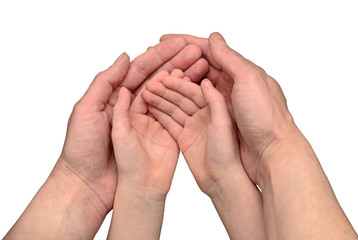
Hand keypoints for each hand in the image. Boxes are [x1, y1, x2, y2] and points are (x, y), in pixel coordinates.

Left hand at [54, 36, 208, 216]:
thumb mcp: (86, 110)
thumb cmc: (82, 149)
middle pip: (159, 80)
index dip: (159, 56)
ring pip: (170, 96)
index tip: (177, 44)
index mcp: (116, 98)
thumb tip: (125, 58)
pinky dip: (188, 103)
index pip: (141, 71)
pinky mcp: (161, 137)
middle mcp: (135, 108)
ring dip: (186, 80)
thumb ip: (105, 83)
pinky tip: (199, 89)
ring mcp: (150, 122)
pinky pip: (176, 116)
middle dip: (177, 63)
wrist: (90, 186)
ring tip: (202, 65)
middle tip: (195, 51)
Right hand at [142, 74, 239, 194]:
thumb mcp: (224, 123)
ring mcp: (193, 127)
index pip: (194, 91)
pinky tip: (149, 108)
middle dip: (166, 91)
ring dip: (160, 102)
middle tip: (150, 85)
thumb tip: (205, 81)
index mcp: (216, 108)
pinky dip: (160, 116)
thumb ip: (215, 100)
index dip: (178, 83)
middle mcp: (204, 115)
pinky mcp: (185, 139)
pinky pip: (170, 124)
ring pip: (174, 110)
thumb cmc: (228, 152)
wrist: (222, 179)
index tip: (164, 77)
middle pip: (182, 99)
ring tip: (145, 93)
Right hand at [161, 33, 295, 183]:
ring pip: (182, 97)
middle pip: (191, 77)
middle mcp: (223, 94)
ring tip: (147, 85)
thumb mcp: (250, 80)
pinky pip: (179, 118)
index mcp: (236, 78)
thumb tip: (214, 38)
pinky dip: (165, 111)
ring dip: (164, 91)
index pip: (207, 56)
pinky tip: (153, 105)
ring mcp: (211, 114)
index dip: (186, 46)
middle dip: (171, 70)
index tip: (166, 39)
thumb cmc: (266, 118)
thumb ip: (230, 59)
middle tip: (151, 62)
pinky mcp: (202, 132)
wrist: (269, 157)